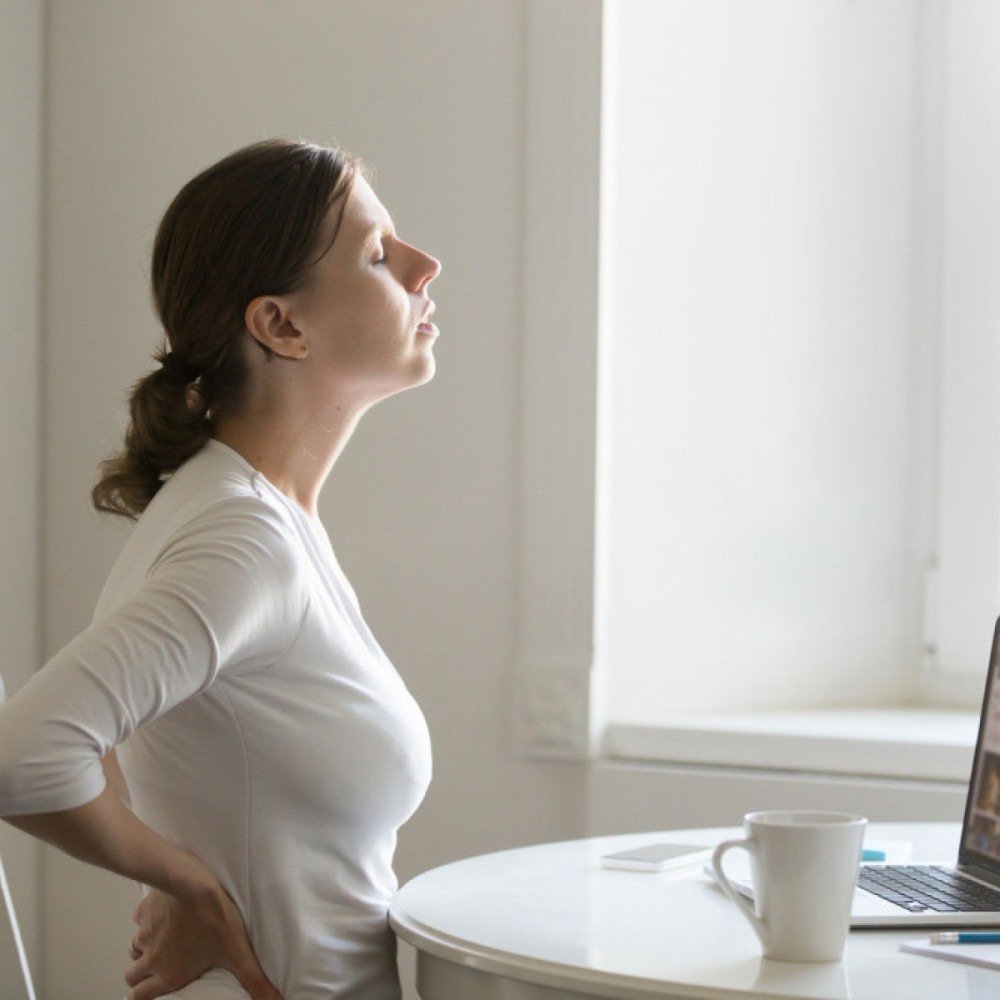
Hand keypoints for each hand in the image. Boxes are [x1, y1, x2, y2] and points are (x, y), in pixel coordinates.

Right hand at [124, 882, 282, 999]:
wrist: (193, 882)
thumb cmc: (215, 918)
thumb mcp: (238, 952)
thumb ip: (254, 980)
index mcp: (169, 973)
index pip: (139, 998)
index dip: (142, 997)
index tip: (150, 992)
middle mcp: (151, 957)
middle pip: (131, 976)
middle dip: (140, 975)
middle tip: (157, 968)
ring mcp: (144, 933)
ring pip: (133, 948)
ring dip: (143, 948)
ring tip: (161, 941)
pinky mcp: (144, 910)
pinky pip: (139, 920)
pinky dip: (147, 919)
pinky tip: (163, 913)